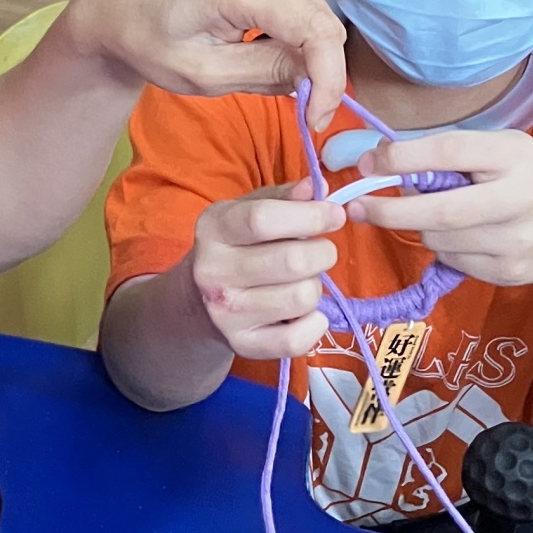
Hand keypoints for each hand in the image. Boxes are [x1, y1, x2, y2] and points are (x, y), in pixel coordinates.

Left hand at [64, 0, 346, 131]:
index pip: (316, 32)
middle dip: (313, 67)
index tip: (317, 119)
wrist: (122, 4)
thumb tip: (321, 80)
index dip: (329, 80)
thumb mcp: (205, 74)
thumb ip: (269, 74)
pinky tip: (254, 35)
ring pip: (316, 12)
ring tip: (250, 58)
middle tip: (284, 98)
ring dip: (299, 47)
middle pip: (321, 21)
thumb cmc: (149, 39)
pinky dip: (290, 27)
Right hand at [186, 179, 344, 362]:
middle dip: (322, 253)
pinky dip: (314, 324)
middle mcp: (214, 272)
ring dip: (315, 287)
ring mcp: (226, 314)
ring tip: (302, 281)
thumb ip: (284, 197)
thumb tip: (317, 188)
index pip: (264, 219)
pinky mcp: (242, 345)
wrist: (198, 300)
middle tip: (319, 252)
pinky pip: (297, 340)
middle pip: (292, 261)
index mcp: (214, 230)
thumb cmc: (236, 246)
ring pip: (302, 298)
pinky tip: (304, 312)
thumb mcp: (248, 210)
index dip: (310, 215)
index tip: (334, 215)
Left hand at [349, 130, 532, 286]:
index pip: (449, 152)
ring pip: (439, 240)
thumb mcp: (497, 149)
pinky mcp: (511, 273)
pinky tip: (461, 235)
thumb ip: (448, 155)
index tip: (368, 165)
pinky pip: (452, 261)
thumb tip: (380, 163)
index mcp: (516, 155)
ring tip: (434, 214)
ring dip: (420, 228)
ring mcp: (519, 241)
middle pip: (439, 211)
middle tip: (356, 207)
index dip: (402, 159)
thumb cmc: (524, 177)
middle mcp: (523, 198)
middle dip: (389, 211)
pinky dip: (442, 247)